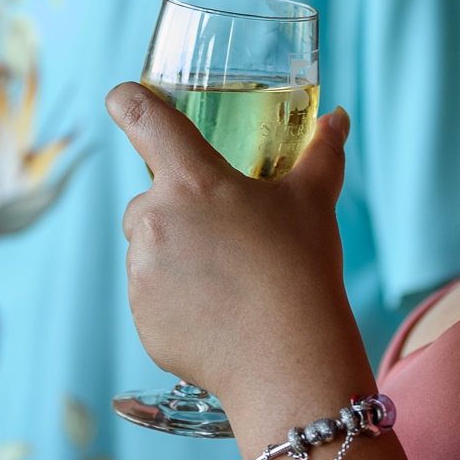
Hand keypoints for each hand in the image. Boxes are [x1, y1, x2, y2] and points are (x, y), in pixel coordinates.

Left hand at [109, 83, 367, 405]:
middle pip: (150, 198)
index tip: (124, 99)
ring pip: (147, 248)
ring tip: (229, 280)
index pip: (144, 120)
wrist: (290, 361)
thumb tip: (335, 118)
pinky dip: (175, 298)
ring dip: (175, 254)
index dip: (130, 102)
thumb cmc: (302, 270)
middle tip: (228, 234)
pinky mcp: (141, 317)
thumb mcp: (314, 201)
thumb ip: (322, 152)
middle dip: (180, 210)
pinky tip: (216, 312)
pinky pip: (150, 295)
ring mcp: (141, 272)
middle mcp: (155, 220)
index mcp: (193, 181)